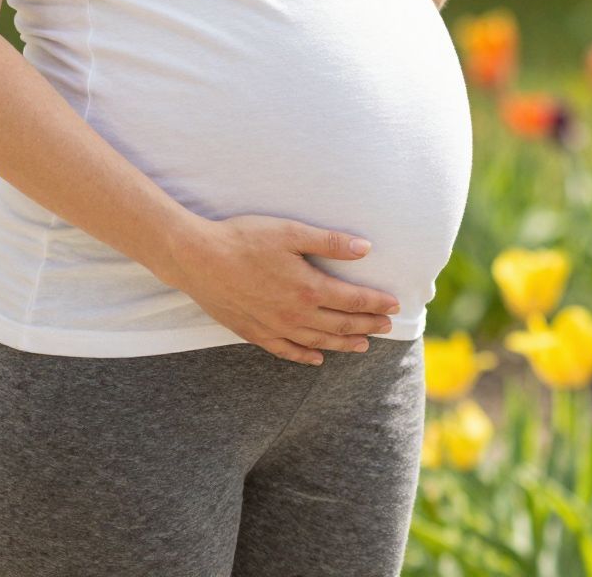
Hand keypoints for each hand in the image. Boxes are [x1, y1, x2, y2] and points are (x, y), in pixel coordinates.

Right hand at [167, 213, 401, 364]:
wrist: (197, 258)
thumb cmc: (244, 239)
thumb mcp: (291, 232)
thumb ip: (330, 242)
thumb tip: (366, 249)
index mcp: (308, 288)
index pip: (352, 300)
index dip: (376, 303)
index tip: (394, 305)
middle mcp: (295, 314)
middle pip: (340, 325)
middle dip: (367, 325)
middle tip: (387, 326)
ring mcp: (274, 327)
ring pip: (318, 342)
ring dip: (343, 344)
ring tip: (362, 345)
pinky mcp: (253, 333)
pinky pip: (286, 351)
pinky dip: (305, 357)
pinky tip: (316, 359)